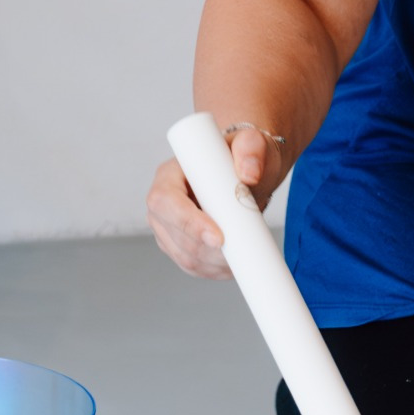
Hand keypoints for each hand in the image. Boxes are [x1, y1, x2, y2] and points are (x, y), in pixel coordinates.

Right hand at [148, 125, 278, 280]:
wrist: (246, 169)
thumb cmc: (243, 153)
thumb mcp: (250, 143)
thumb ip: (251, 149)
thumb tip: (249, 174)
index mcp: (169, 175)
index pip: (165, 202)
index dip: (188, 223)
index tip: (219, 238)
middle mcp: (162, 203)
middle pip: (174, 235)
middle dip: (206, 251)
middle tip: (240, 253)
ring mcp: (168, 227)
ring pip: (184, 255)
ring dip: (212, 265)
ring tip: (242, 261)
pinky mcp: (181, 245)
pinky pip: (192, 265)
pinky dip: (212, 271)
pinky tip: (232, 269)